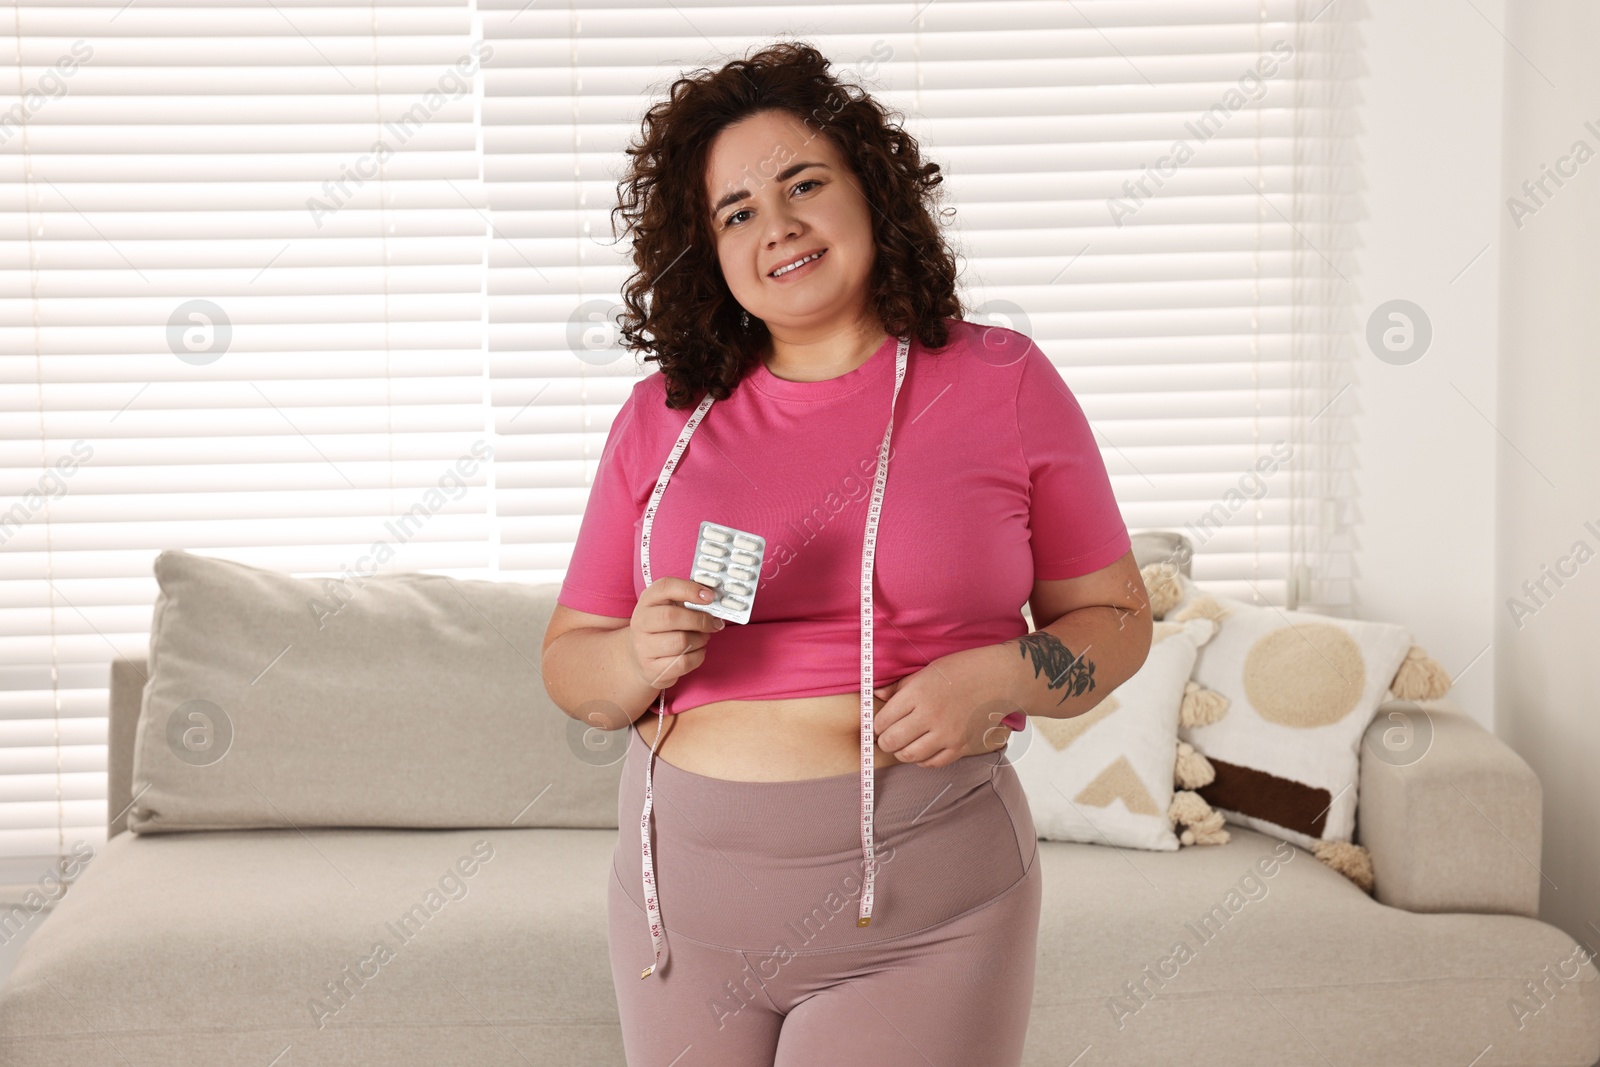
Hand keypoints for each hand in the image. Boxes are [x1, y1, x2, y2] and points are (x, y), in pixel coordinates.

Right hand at [628, 577, 725, 690]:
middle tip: (712, 623)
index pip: (665, 587)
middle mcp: (641, 622)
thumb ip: (688, 601)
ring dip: (700, 640)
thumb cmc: (662, 629)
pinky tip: (697, 651)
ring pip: (681, 642)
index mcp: (647, 601)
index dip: (690, 589)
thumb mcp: (668, 608)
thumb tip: (714, 602)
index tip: (710, 596)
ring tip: (702, 638)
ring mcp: (643, 647)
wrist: (640, 659)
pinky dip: (698, 656)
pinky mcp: (652, 669)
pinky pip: (684, 662)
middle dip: (700, 620)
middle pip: (672, 617)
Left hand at [870, 644, 1020, 768]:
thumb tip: (877, 695)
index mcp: (918, 693)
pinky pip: (933, 763)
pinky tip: (921, 751)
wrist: (1001, 678)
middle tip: (885, 738)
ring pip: (910, 755)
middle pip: (892, 741)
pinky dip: (922, 760)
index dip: (876, 725)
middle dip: (884, 742)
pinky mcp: (961, 747)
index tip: (879, 725)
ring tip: (902, 745)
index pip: (883, 720)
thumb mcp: (928, 670)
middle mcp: (930, 716)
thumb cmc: (964, 669)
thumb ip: (901, 686)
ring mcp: (947, 734)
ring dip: (901, 752)